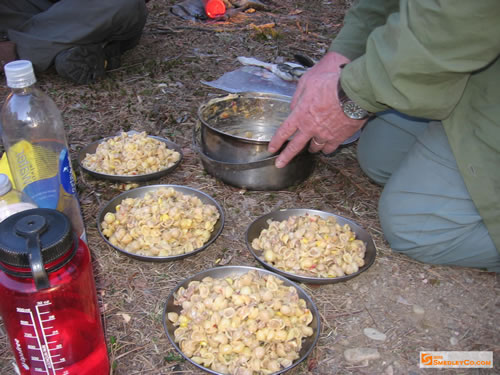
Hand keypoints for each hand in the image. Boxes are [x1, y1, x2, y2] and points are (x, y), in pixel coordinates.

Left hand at [268, 52, 367, 167]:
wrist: (354, 92)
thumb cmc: (331, 83)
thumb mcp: (308, 82)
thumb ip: (298, 95)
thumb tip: (293, 105)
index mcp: (300, 115)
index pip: (284, 131)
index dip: (276, 141)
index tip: (272, 149)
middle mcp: (310, 128)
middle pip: (295, 147)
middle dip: (286, 157)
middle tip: (280, 164)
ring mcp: (325, 135)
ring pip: (315, 147)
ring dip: (311, 148)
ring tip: (310, 149)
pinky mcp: (339, 137)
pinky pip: (330, 148)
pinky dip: (327, 148)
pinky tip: (326, 148)